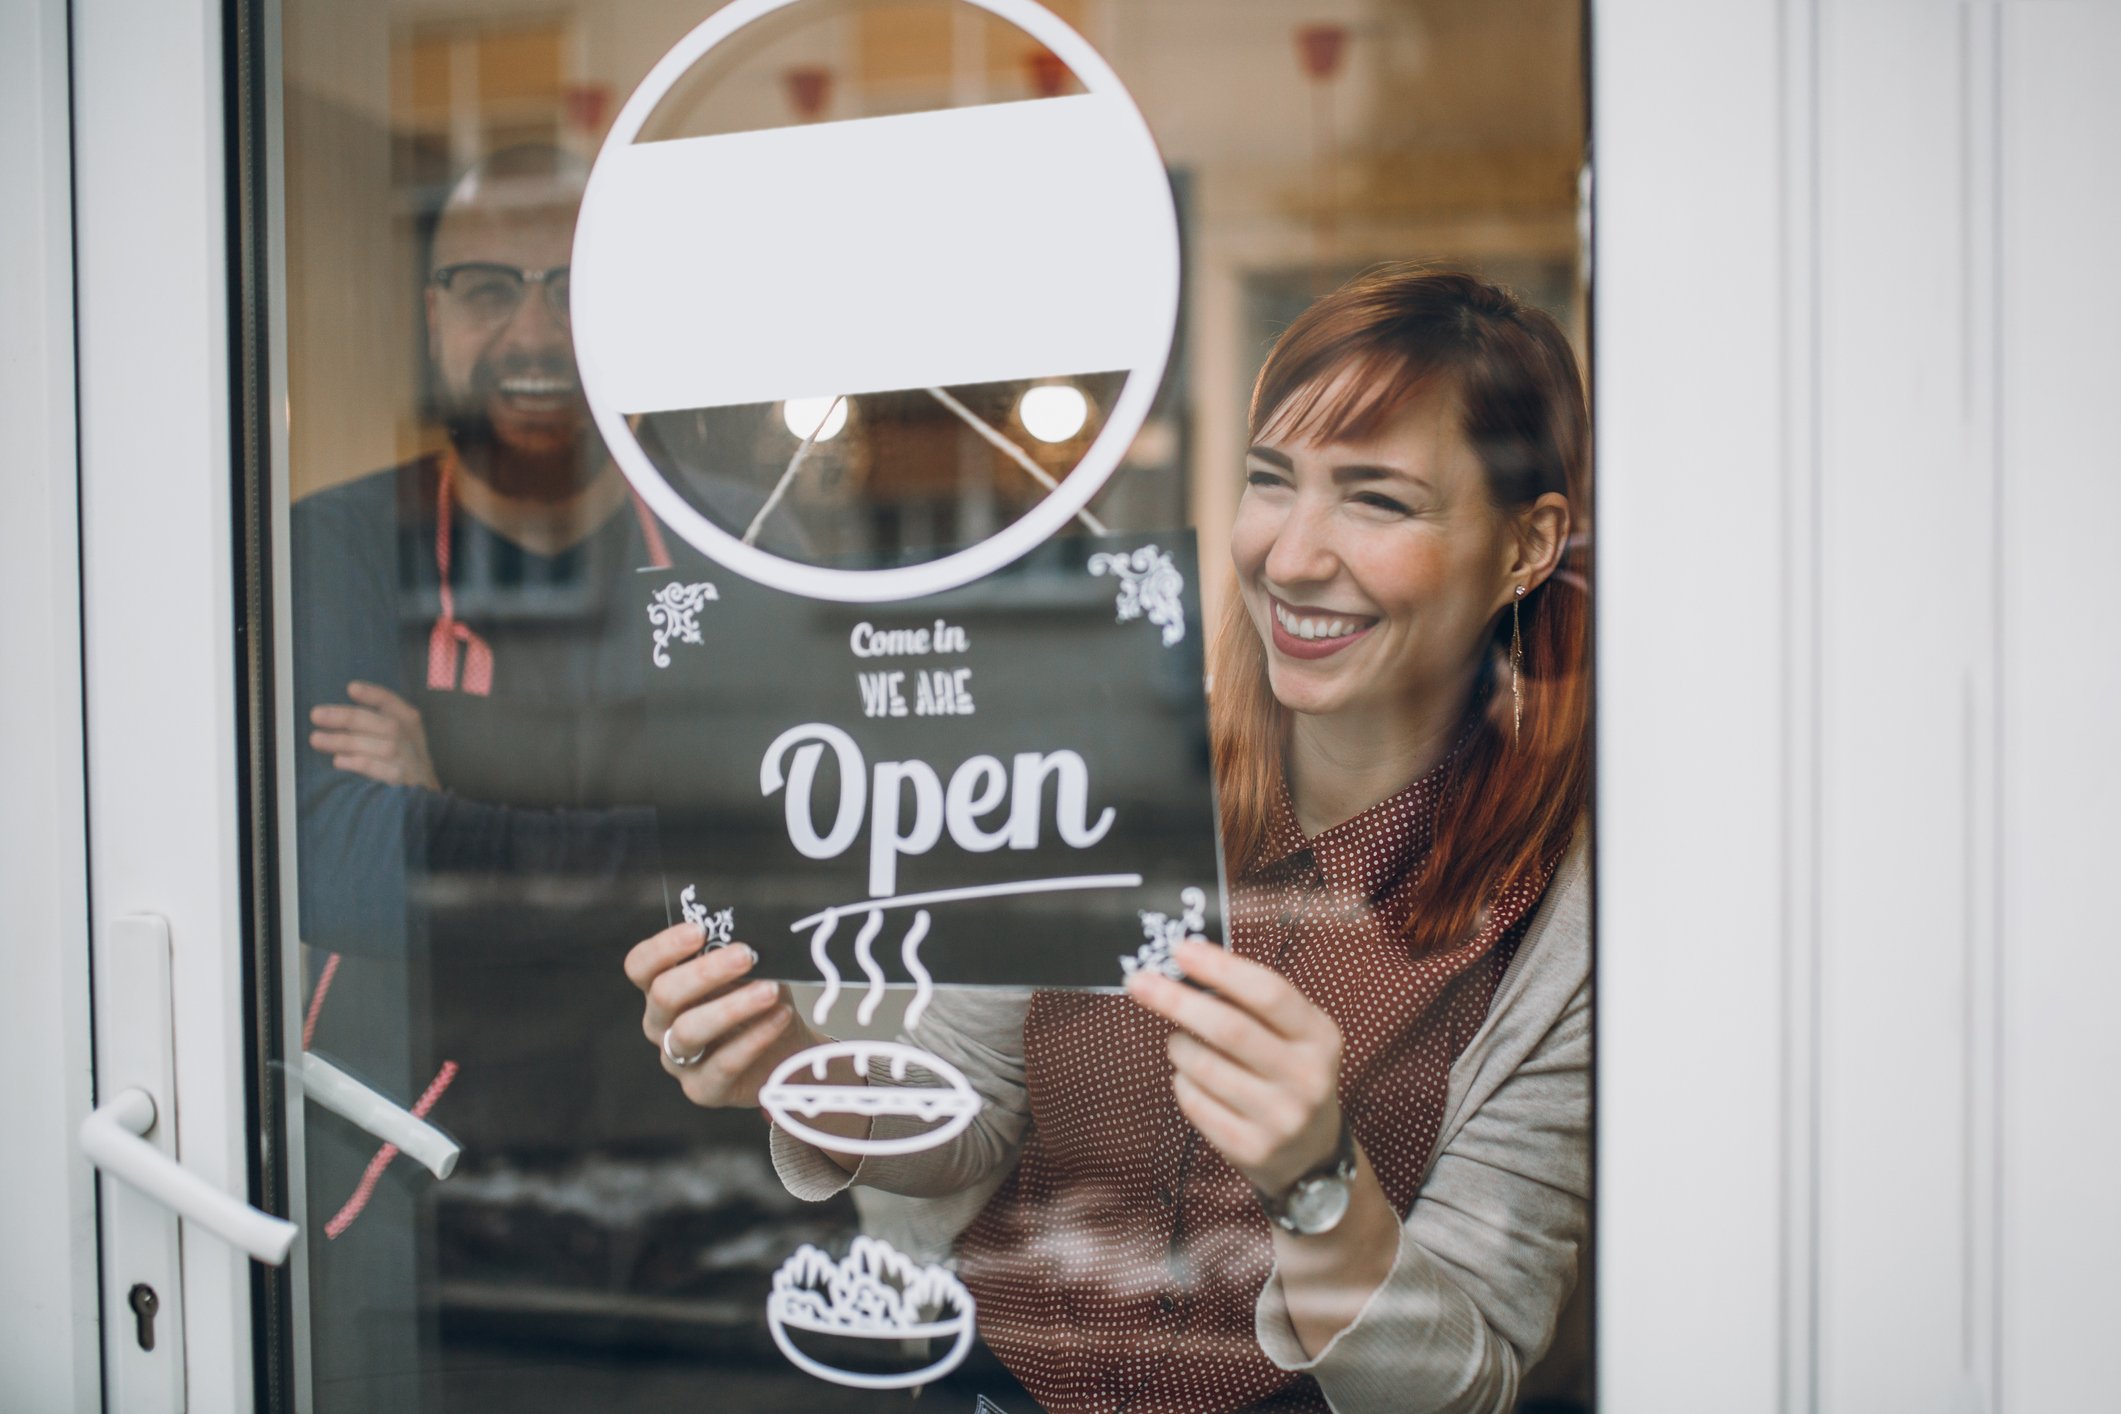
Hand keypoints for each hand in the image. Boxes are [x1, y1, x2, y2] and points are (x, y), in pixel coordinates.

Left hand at [308, 681, 440, 790]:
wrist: (421, 788)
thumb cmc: (399, 754)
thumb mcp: (395, 731)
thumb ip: (370, 719)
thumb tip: (331, 713)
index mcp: (407, 719)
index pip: (390, 702)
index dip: (372, 694)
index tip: (351, 688)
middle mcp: (409, 737)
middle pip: (380, 723)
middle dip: (347, 717)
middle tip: (316, 715)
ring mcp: (407, 759)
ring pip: (378, 747)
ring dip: (344, 741)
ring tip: (316, 739)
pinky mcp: (400, 780)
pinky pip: (378, 769)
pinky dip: (357, 763)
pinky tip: (338, 760)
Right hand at [624, 922, 818, 1109]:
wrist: (787, 1053)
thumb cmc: (759, 1002)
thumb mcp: (748, 972)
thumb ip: (737, 953)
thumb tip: (746, 932)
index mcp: (663, 988)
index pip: (641, 966)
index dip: (663, 947)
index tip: (698, 930)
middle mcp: (661, 1024)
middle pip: (664, 995)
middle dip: (706, 972)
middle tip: (746, 955)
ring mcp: (678, 1060)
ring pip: (689, 1030)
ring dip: (732, 1007)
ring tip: (770, 991)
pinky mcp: (703, 1089)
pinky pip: (723, 1064)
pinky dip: (755, 1038)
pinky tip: (779, 1017)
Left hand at [1126, 937, 1346, 1196]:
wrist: (1310, 1154)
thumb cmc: (1287, 1073)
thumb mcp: (1294, 1035)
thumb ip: (1254, 1002)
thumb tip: (1189, 963)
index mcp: (1320, 1036)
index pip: (1269, 993)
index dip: (1221, 969)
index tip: (1180, 950)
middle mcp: (1307, 1077)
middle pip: (1230, 1029)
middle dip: (1177, 1001)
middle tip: (1140, 982)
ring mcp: (1281, 1118)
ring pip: (1204, 1067)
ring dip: (1178, 1046)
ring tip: (1179, 1042)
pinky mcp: (1252, 1148)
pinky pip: (1195, 1103)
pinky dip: (1182, 1082)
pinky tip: (1191, 1078)